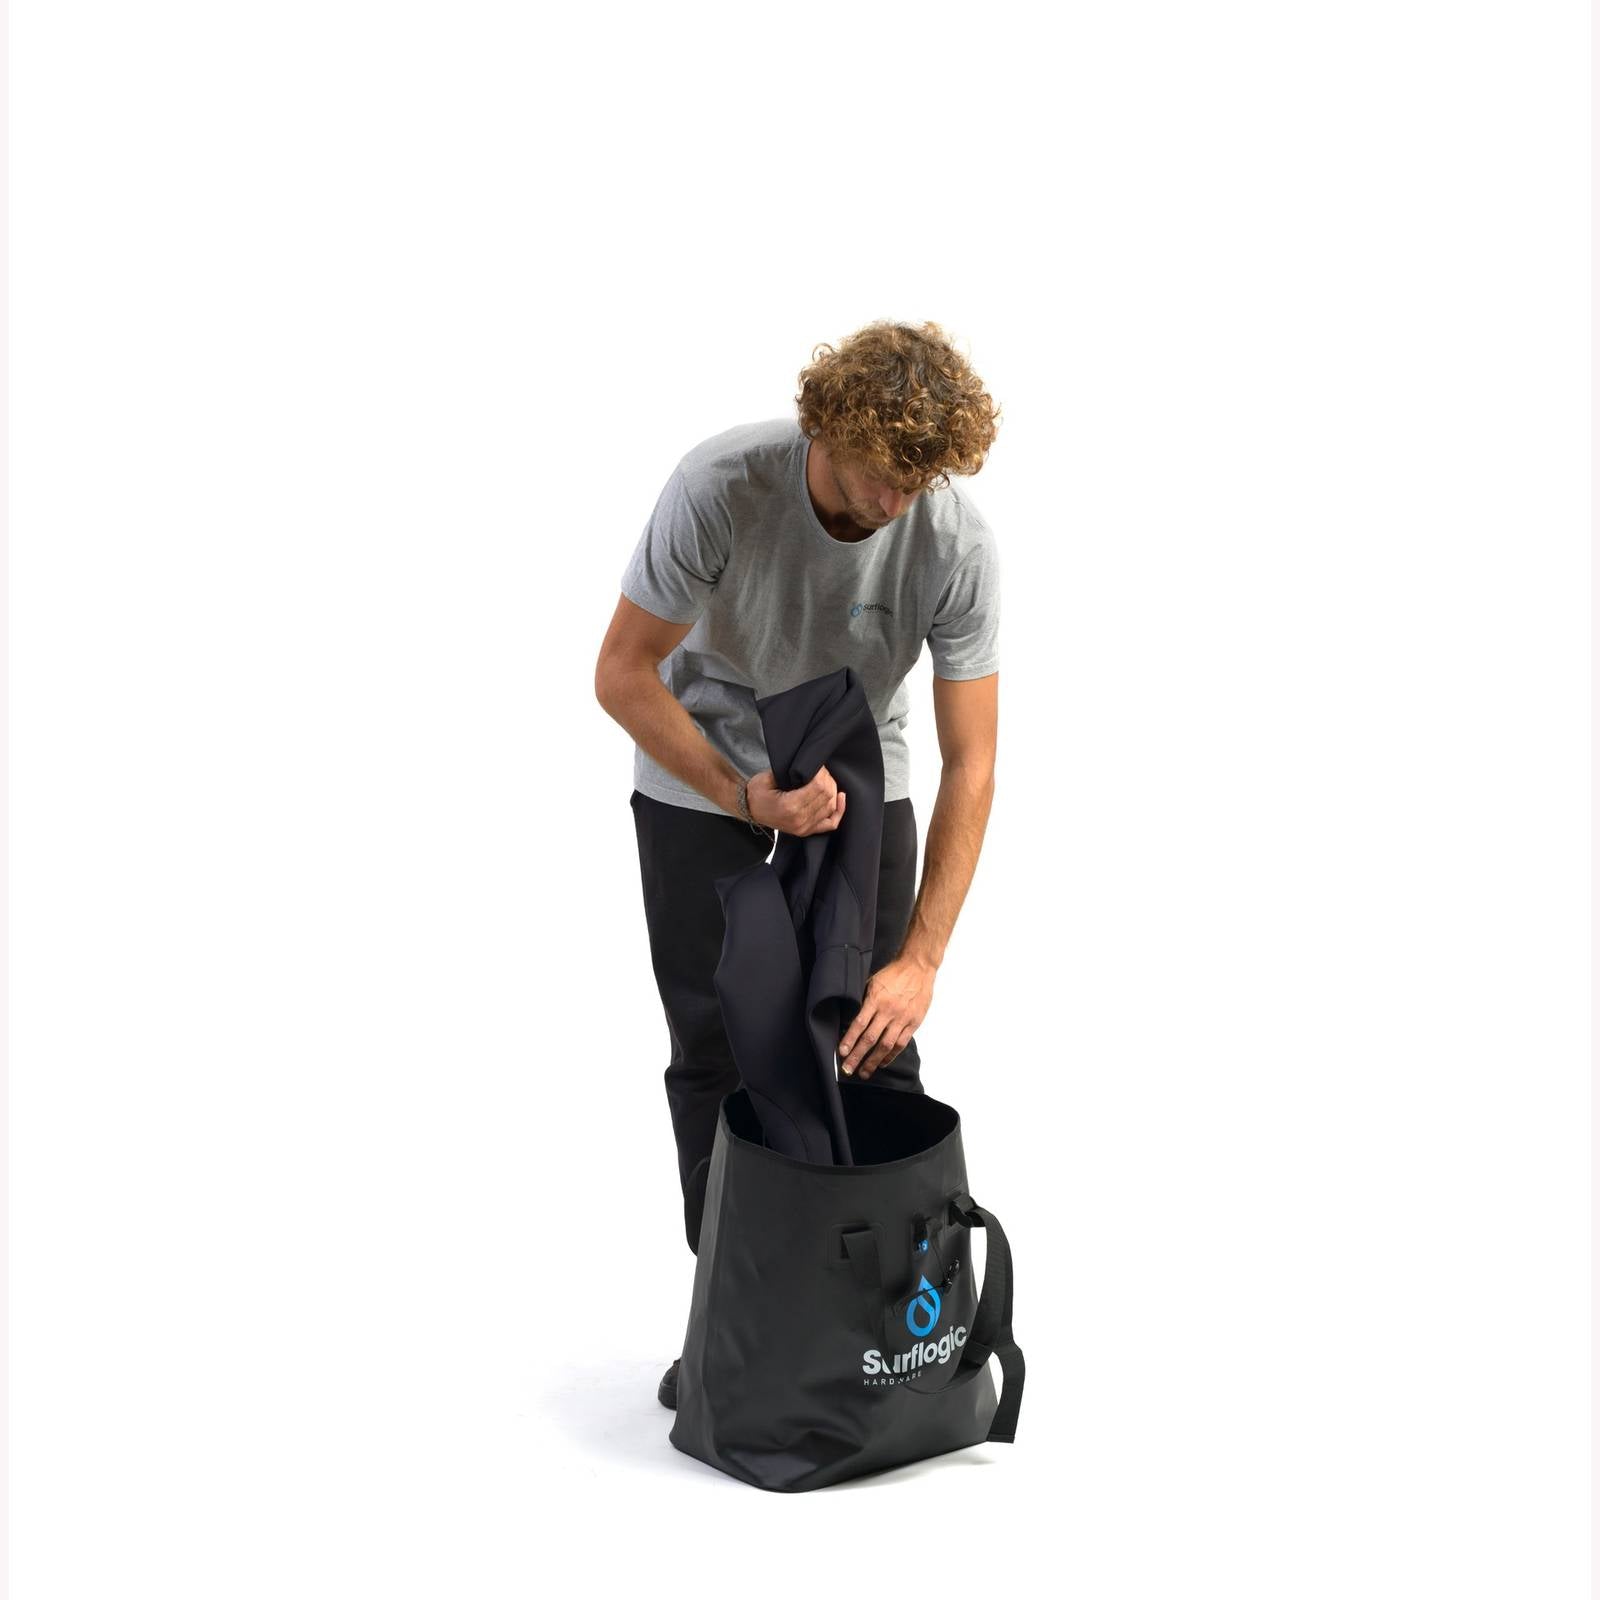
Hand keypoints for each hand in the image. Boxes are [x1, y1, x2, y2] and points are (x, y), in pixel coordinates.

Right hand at [746, 765, 846, 836]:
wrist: (749, 810)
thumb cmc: (757, 792)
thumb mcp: (768, 778)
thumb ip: (791, 773)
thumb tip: (811, 767)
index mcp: (790, 806)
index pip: (818, 787)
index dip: (821, 773)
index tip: (817, 765)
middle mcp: (799, 820)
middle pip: (827, 796)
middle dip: (827, 779)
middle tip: (820, 770)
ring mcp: (804, 828)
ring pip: (831, 807)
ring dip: (832, 790)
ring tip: (825, 780)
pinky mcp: (807, 831)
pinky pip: (831, 823)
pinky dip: (839, 810)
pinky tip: (840, 797)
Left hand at [838, 954, 936, 1079]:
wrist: (918, 967)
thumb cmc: (893, 974)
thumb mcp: (873, 981)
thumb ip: (864, 1000)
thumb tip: (851, 1017)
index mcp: (876, 999)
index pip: (859, 1024)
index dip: (849, 1039)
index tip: (841, 1052)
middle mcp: (888, 1011)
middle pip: (870, 1039)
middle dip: (857, 1056)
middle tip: (848, 1069)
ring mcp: (902, 1018)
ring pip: (886, 1045)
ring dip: (873, 1061)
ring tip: (864, 1072)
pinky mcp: (913, 1023)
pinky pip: (900, 1043)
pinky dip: (890, 1055)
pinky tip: (882, 1062)